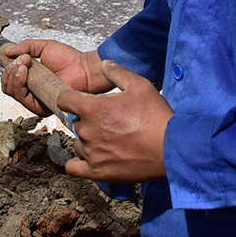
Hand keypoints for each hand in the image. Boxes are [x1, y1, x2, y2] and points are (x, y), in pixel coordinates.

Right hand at [0, 40, 108, 115]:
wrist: (83, 68)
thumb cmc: (69, 59)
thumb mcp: (44, 47)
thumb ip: (26, 46)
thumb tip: (7, 51)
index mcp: (31, 78)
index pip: (10, 79)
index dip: (8, 68)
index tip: (15, 56)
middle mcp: (31, 91)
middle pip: (7, 86)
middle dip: (10, 70)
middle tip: (22, 60)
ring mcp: (34, 100)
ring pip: (11, 91)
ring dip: (13, 75)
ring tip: (24, 64)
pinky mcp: (40, 107)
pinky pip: (22, 98)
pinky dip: (18, 83)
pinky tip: (24, 72)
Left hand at [61, 61, 172, 183]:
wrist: (171, 149)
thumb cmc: (156, 117)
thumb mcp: (140, 86)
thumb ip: (118, 72)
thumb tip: (105, 64)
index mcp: (93, 109)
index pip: (65, 99)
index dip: (71, 97)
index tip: (79, 100)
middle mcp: (87, 131)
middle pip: (76, 122)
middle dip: (88, 120)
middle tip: (109, 121)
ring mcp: (91, 153)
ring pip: (78, 144)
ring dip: (88, 141)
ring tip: (109, 140)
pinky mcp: (97, 172)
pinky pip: (74, 168)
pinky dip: (79, 163)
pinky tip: (91, 158)